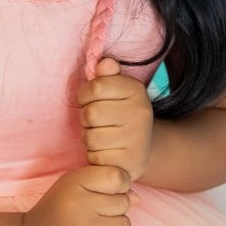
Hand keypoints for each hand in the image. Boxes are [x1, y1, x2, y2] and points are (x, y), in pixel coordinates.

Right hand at [21, 165, 131, 225]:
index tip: (106, 193)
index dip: (119, 185)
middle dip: (115, 209)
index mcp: (76, 181)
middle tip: (94, 215)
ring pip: (125, 225)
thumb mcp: (75, 186)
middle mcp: (81, 203)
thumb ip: (106, 185)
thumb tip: (138, 199)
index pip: (118, 177)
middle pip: (124, 202)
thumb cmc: (59, 209)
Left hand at [76, 58, 153, 180]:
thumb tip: (104, 63)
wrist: (141, 149)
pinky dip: (95, 156)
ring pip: (90, 137)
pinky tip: (106, 152)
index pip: (95, 87)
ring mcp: (138, 139)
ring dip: (89, 138)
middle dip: (86, 119)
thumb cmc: (119, 114)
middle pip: (90, 113)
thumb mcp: (115, 91)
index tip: (89, 99)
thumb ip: (107, 76)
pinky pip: (95, 158)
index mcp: (136, 90)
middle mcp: (141, 113)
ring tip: (101, 136)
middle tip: (96, 122)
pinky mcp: (131, 163)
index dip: (84, 95)